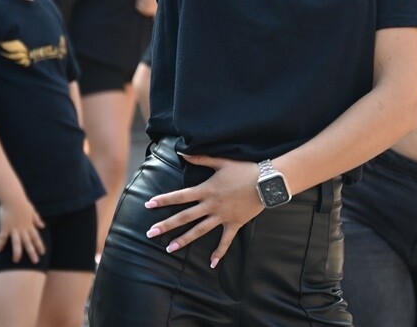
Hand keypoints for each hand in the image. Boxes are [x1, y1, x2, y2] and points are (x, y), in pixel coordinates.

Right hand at [0, 198, 45, 262]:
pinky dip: (0, 243)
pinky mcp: (5, 227)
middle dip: (32, 252)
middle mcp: (23, 229)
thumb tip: (43, 226)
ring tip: (16, 261)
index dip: (39, 245)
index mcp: (29, 225)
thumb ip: (37, 219)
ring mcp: (14, 229)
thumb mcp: (32, 211)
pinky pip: (3, 237)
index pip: (36, 237)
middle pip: (28, 242)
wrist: (13, 198)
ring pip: (17, 243)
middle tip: (36, 261)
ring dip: (17, 252)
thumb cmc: (22, 203)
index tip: (43, 253)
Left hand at [144, 155, 262, 267]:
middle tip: (150, 233)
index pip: (180, 196)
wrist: (267, 181)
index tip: (149, 204)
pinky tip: (212, 264)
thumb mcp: (221, 161)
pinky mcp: (234, 223)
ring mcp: (222, 216)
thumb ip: (201, 158)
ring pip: (200, 230)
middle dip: (166, 225)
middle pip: (185, 217)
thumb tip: (182, 152)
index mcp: (206, 189)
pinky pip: (225, 240)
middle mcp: (211, 205)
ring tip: (169, 249)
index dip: (164, 200)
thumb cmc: (244, 169)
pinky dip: (219, 252)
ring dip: (184, 240)